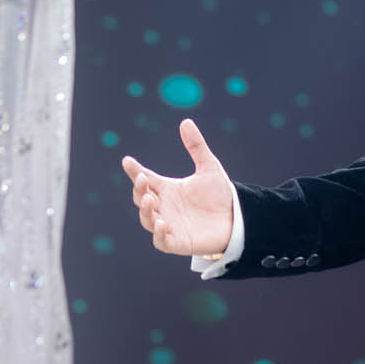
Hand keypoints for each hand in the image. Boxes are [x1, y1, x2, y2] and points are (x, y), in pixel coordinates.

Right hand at [120, 119, 235, 257]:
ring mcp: (168, 224)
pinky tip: (161, 223)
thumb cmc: (219, 195)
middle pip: (142, 198)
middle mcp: (164, 206)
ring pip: (147, 219)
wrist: (236, 219)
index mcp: (167, 189)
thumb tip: (186, 121)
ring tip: (150, 199)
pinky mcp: (177, 242)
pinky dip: (158, 234)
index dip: (134, 171)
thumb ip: (196, 146)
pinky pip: (161, 241)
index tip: (128, 161)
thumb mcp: (209, 167)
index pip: (145, 179)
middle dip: (139, 189)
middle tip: (142, 179)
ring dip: (145, 210)